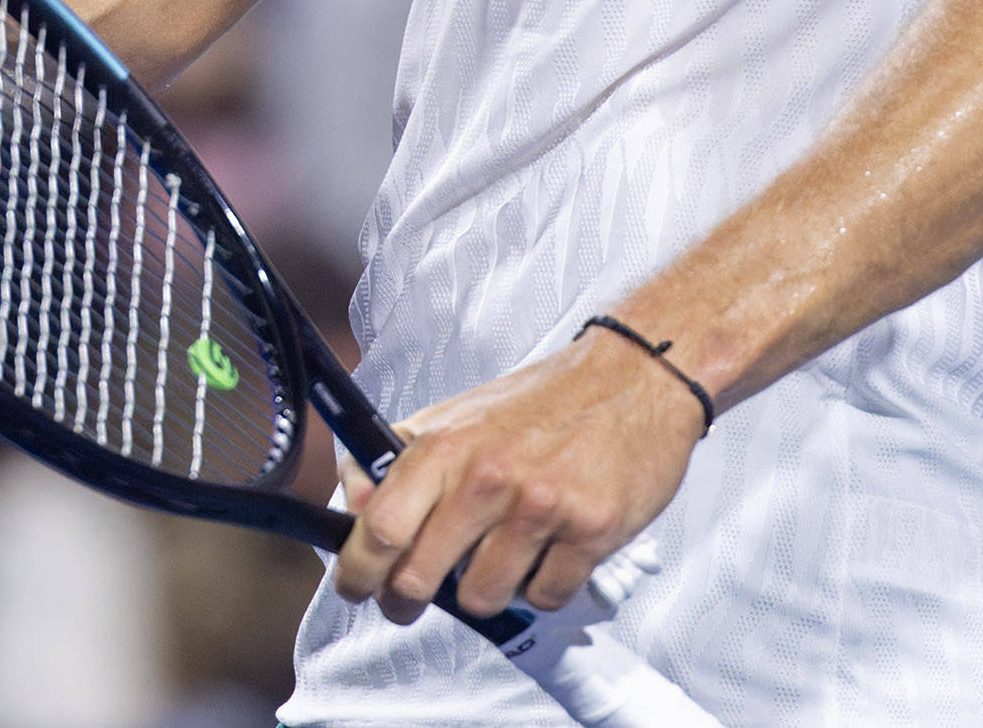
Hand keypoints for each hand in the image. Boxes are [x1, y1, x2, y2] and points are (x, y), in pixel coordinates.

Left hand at [328, 324, 703, 622]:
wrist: (630, 381)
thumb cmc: (537, 404)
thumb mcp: (454, 417)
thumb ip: (399, 458)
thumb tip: (354, 504)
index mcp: (445, 446)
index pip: (381, 526)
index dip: (357, 571)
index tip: (352, 588)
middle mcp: (487, 478)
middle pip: (420, 576)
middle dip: (406, 600)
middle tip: (410, 599)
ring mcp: (540, 509)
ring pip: (483, 598)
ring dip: (484, 591)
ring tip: (495, 561)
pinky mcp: (591, 533)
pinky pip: (545, 597)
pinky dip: (540, 588)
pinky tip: (544, 555)